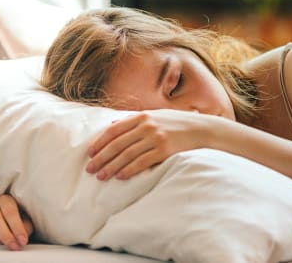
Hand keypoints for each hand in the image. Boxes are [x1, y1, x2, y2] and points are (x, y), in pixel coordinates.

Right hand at [0, 194, 33, 250]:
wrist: (5, 215)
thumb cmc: (18, 216)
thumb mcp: (25, 218)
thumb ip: (25, 226)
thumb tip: (21, 239)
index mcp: (5, 200)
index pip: (10, 212)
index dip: (17, 227)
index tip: (23, 240)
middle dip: (6, 236)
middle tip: (15, 246)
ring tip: (6, 246)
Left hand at [86, 109, 214, 180]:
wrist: (201, 129)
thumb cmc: (176, 122)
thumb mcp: (155, 115)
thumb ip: (133, 119)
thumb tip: (113, 124)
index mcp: (142, 116)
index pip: (114, 130)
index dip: (100, 142)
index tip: (90, 153)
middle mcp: (147, 126)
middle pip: (117, 144)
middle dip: (101, 157)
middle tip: (90, 169)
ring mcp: (156, 138)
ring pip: (127, 154)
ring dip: (112, 166)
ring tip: (101, 176)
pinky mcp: (164, 150)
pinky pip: (142, 162)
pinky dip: (129, 170)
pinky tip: (120, 176)